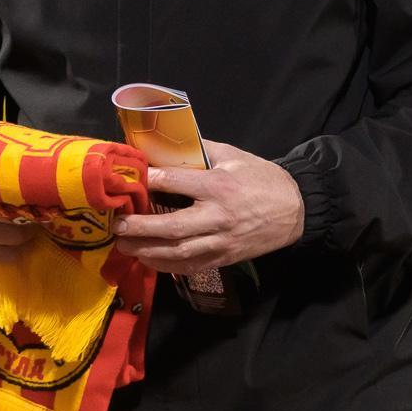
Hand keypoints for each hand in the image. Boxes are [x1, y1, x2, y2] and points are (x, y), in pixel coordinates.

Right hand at [0, 181, 37, 264]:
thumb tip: (25, 153)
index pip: (6, 199)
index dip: (30, 198)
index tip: (43, 194)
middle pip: (15, 225)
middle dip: (34, 219)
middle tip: (43, 210)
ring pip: (13, 245)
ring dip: (28, 236)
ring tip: (34, 224)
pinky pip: (4, 258)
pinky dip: (17, 250)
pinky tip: (21, 239)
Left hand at [112, 141, 305, 274]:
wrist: (295, 211)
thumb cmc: (263, 179)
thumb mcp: (235, 156)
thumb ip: (203, 151)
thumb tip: (170, 145)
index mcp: (219, 186)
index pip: (177, 183)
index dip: (151, 181)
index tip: (130, 180)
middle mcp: (217, 216)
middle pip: (172, 226)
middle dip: (140, 228)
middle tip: (116, 225)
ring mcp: (220, 241)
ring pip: (177, 251)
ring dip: (146, 251)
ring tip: (123, 245)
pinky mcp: (223, 258)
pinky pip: (189, 265)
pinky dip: (165, 265)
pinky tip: (147, 259)